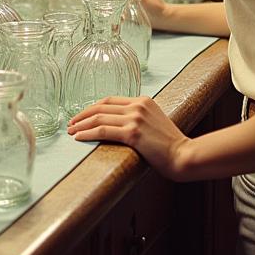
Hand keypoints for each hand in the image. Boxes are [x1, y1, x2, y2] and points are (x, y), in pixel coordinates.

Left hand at [67, 95, 190, 179]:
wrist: (184, 155)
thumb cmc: (170, 145)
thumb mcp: (155, 122)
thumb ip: (139, 118)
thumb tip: (119, 125)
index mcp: (143, 101)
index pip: (110, 100)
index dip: (93, 107)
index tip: (82, 115)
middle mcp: (138, 106)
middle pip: (102, 107)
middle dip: (82, 115)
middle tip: (71, 123)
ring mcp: (135, 118)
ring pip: (99, 118)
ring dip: (81, 125)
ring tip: (71, 131)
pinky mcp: (133, 133)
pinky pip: (103, 131)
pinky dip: (88, 133)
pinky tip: (79, 137)